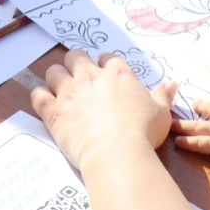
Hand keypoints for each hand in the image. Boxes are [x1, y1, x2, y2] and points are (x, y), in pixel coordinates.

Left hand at [31, 50, 180, 173]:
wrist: (117, 152)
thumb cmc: (142, 133)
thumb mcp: (161, 113)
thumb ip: (163, 96)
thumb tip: (171, 85)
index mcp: (117, 74)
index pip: (106, 58)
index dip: (104, 64)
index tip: (104, 71)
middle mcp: (90, 77)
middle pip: (76, 56)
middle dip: (76, 62)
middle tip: (79, 75)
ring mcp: (70, 93)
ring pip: (54, 72)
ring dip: (56, 77)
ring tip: (60, 87)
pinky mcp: (54, 111)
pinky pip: (38, 96)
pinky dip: (40, 97)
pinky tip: (44, 102)